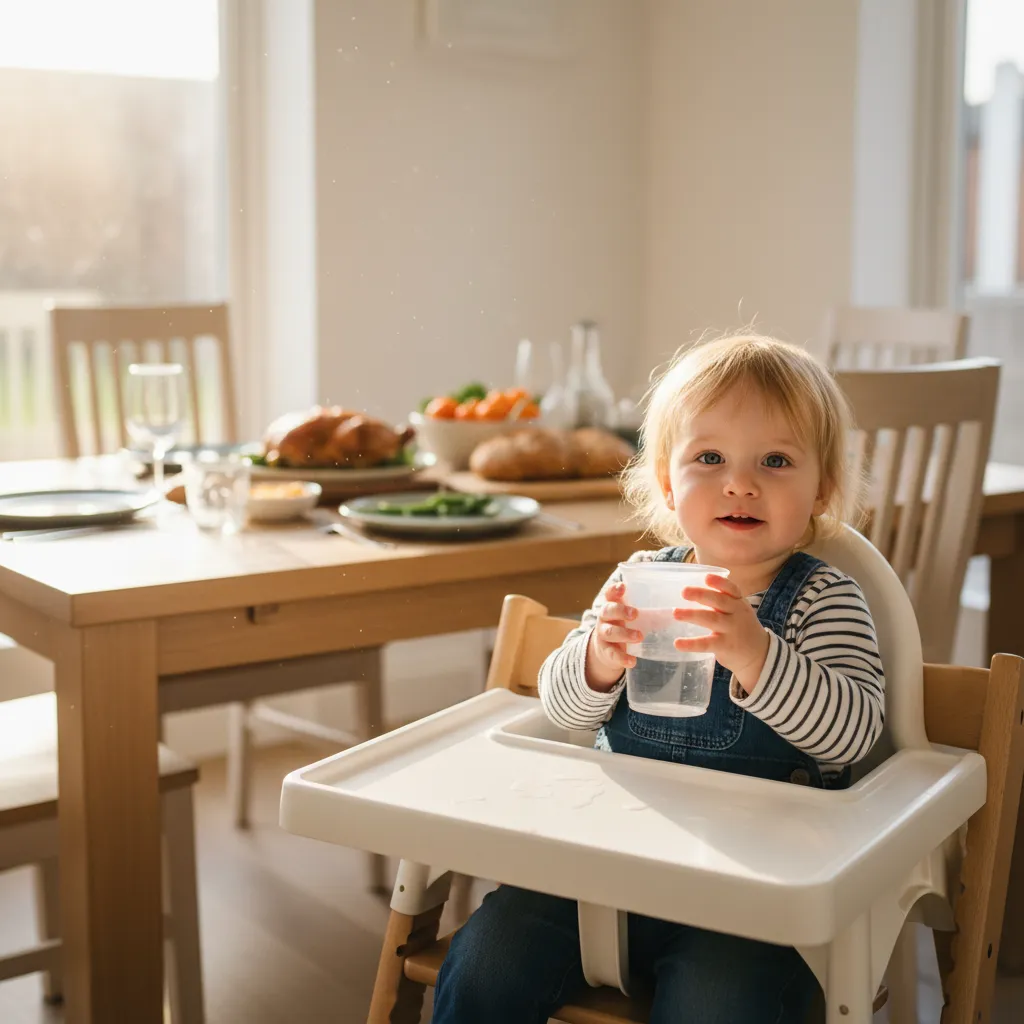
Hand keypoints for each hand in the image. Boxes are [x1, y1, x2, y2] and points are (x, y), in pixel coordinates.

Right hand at [586, 581, 642, 690]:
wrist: (607, 648)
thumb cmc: (625, 625)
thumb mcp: (632, 615)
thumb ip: (647, 610)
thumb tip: (679, 606)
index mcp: (612, 604)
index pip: (610, 594)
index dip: (615, 590)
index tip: (623, 587)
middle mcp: (604, 618)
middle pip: (607, 610)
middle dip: (621, 611)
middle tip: (635, 614)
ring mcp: (603, 634)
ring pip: (609, 632)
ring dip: (624, 634)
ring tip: (639, 636)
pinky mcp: (605, 651)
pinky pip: (612, 654)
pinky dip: (622, 657)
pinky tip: (632, 661)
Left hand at [672, 575, 769, 694]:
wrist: (760, 654)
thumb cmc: (742, 627)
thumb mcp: (738, 610)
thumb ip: (721, 600)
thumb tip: (690, 590)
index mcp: (738, 602)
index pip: (732, 589)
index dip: (720, 583)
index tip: (707, 578)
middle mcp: (736, 614)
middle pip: (720, 601)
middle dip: (701, 595)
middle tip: (684, 592)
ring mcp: (731, 630)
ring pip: (711, 620)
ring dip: (692, 615)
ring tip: (675, 613)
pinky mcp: (725, 647)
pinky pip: (707, 644)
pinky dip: (691, 644)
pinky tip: (678, 643)